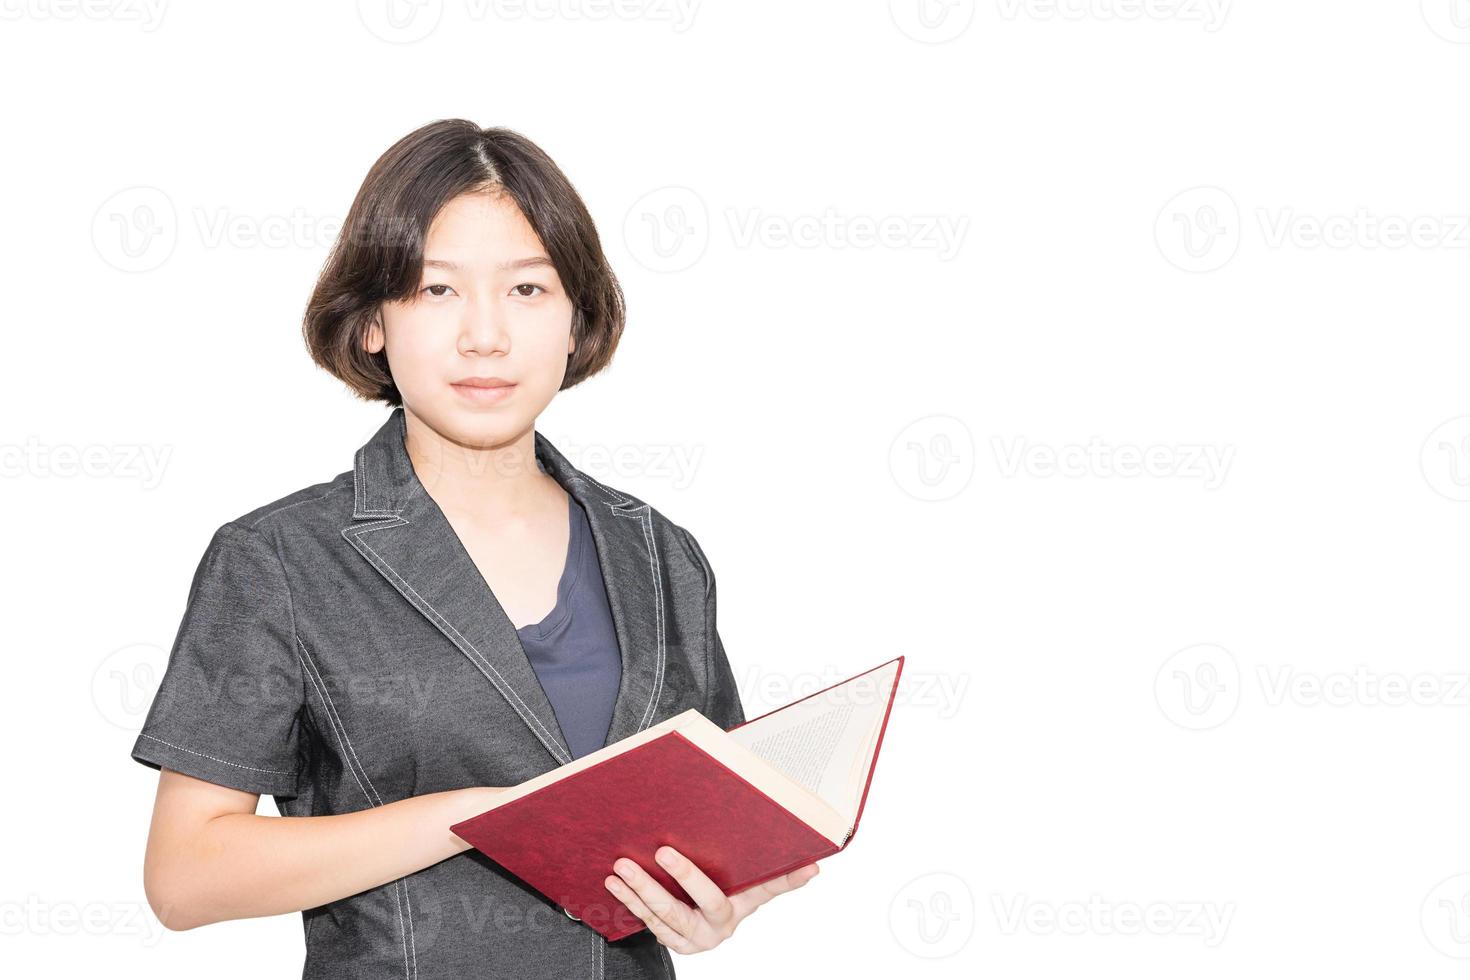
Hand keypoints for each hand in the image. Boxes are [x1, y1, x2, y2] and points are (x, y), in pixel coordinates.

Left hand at [604, 845, 819, 953]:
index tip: (666, 852)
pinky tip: (613, 883)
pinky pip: (644, 921)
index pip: (709, 898)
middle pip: (675, 911)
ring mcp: (684, 940)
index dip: (688, 877)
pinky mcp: (668, 940)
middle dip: (651, 885)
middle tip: (630, 859)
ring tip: (618, 868)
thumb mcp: (758, 891)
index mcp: (729, 917)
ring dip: (634, 892)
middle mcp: (706, 934)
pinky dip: (627, 902)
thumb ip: (781, 880)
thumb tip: (816, 867)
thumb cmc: (739, 897)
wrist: (716, 924)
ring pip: (655, 917)